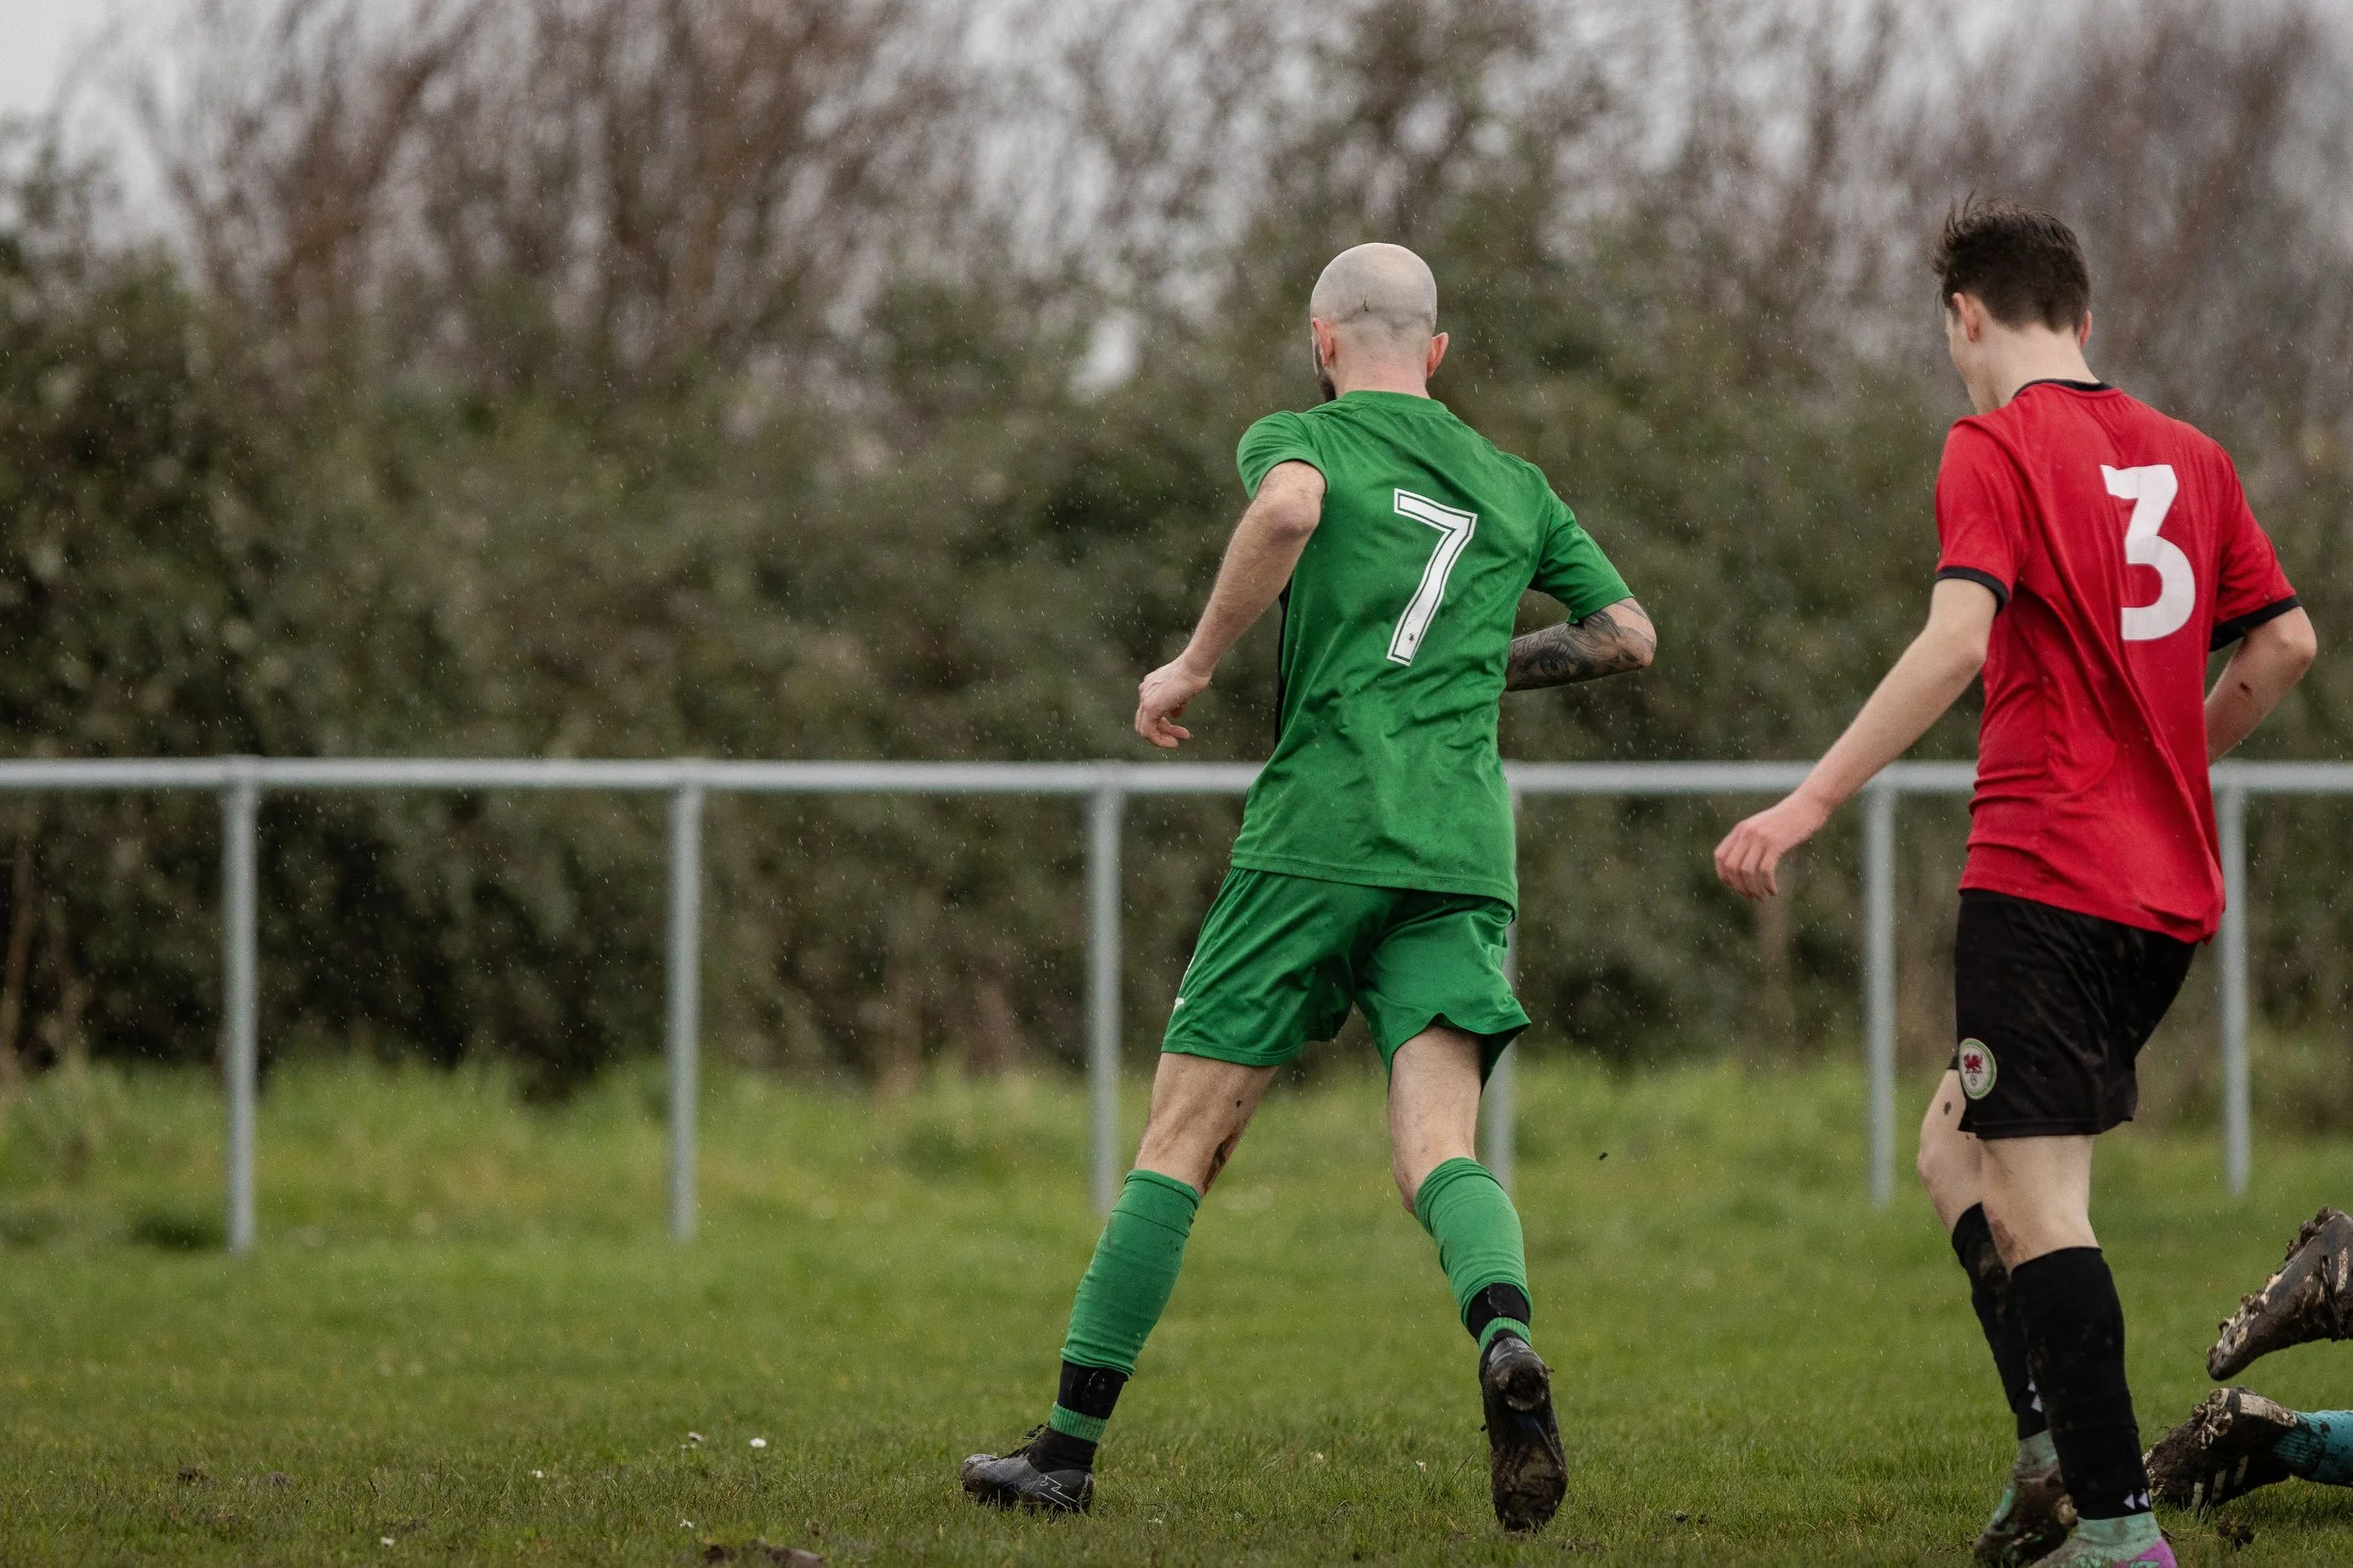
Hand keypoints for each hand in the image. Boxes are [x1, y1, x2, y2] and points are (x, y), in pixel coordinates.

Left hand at [1135, 655, 1211, 747]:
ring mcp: (1145, 698)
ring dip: (1162, 738)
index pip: (1151, 712)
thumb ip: (1175, 703)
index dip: (1164, 724)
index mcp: (1150, 686)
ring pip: (1145, 728)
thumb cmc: (1194, 674)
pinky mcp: (1150, 706)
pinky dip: (1159, 740)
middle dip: (1163, 732)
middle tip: (1181, 736)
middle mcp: (1144, 691)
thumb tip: (1175, 714)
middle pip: (1146, 721)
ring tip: (1177, 742)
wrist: (1195, 666)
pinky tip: (1173, 743)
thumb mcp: (1183, 691)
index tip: (1179, 731)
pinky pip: (1148, 731)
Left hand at [1713, 792, 1831, 899]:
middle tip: (1751, 897)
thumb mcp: (1762, 827)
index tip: (1736, 887)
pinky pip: (1765, 871)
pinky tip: (1773, 890)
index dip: (1724, 876)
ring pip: (1747, 872)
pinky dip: (1767, 885)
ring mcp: (1760, 837)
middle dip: (1739, 887)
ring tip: (1762, 897)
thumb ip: (1750, 842)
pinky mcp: (1776, 842)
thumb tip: (1741, 868)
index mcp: (1740, 829)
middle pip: (1732, 868)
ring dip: (1754, 889)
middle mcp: (1746, 833)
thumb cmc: (1787, 821)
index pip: (1720, 857)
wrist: (1808, 805)